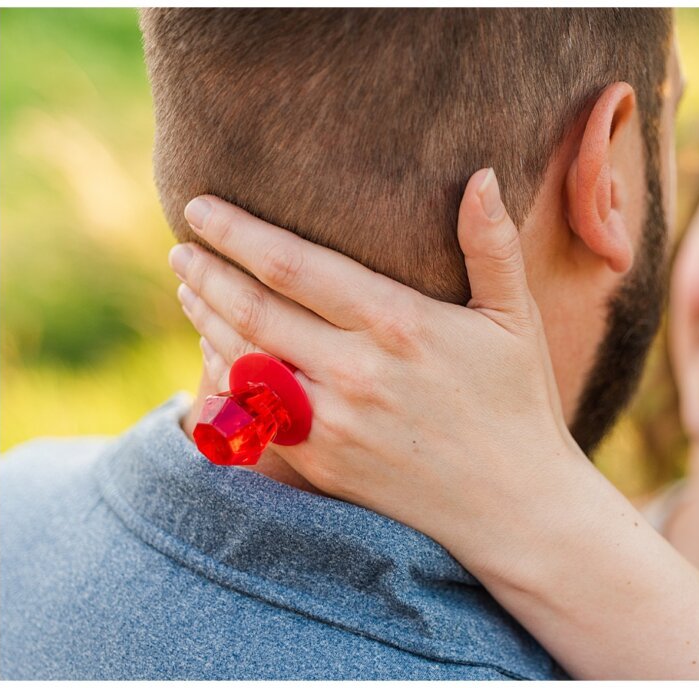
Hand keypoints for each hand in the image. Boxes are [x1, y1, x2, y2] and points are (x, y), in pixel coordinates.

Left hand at [169, 168, 587, 558]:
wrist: (513, 506)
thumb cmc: (518, 403)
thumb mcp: (514, 318)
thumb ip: (492, 245)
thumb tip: (483, 175)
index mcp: (398, 323)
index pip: (293, 265)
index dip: (237, 233)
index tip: (200, 207)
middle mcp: (355, 371)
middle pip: (253, 310)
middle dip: (206, 273)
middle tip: (180, 247)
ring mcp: (332, 423)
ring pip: (242, 361)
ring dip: (206, 320)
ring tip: (188, 290)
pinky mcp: (322, 462)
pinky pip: (253, 414)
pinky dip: (224, 378)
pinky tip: (215, 355)